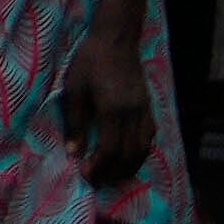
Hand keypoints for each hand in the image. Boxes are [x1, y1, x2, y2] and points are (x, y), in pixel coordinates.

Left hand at [67, 31, 155, 187]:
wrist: (116, 40)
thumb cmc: (89, 62)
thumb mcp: (74, 90)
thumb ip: (75, 122)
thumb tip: (74, 153)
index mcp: (114, 110)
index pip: (110, 149)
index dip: (99, 167)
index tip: (86, 175)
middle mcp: (134, 115)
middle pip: (129, 155)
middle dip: (114, 173)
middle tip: (97, 183)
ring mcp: (145, 111)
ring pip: (143, 149)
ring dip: (129, 167)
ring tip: (112, 177)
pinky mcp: (149, 107)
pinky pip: (149, 137)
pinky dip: (140, 153)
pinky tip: (128, 158)